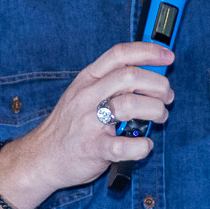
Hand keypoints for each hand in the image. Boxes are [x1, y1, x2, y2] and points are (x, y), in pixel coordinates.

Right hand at [0, 42, 174, 208]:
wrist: (42, 157)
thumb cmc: (70, 125)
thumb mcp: (83, 93)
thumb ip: (111, 83)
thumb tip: (151, 75)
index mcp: (88, 79)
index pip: (119, 54)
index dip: (148, 51)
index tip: (167, 56)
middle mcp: (87, 97)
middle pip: (130, 76)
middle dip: (158, 85)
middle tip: (166, 96)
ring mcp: (89, 123)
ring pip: (130, 106)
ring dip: (156, 111)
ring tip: (159, 118)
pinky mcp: (94, 149)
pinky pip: (125, 146)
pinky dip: (143, 146)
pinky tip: (144, 145)